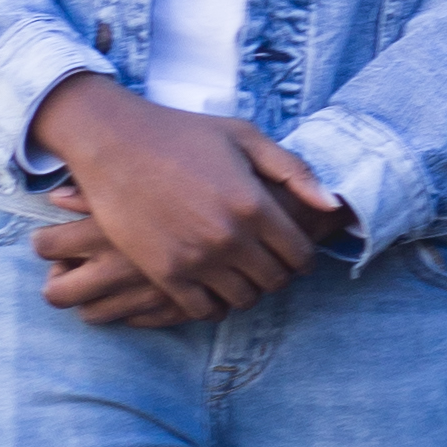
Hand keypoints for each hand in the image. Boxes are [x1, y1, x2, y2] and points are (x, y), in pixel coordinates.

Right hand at [26, 77, 345, 327]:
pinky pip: (203, 311)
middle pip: (275, 281)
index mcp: (254, 204)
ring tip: (240, 273)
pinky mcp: (165, 273)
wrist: (114, 143)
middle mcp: (229, 237)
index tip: (292, 252)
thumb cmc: (183, 135)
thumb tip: (332, 206)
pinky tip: (211, 286)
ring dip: (247, 290)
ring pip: (243, 299)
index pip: (300, 255)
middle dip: (278, 274)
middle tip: (266, 262)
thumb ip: (294, 171)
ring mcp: (196, 259)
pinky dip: (213, 305)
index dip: (302, 257)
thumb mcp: (245, 138)